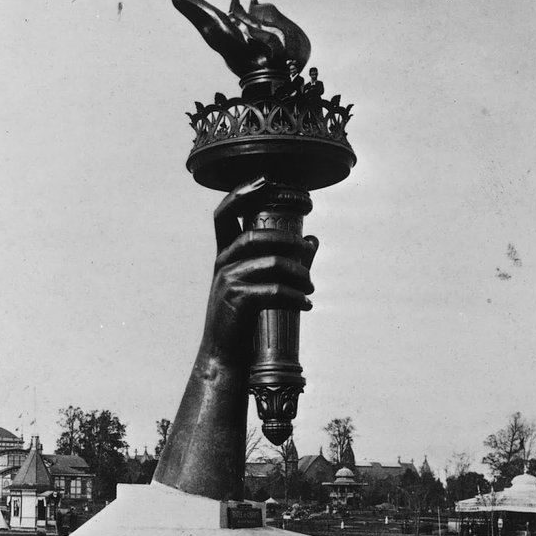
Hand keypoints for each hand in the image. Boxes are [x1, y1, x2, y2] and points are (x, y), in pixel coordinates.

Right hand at [202, 177, 317, 363]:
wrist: (225, 357)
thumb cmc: (243, 320)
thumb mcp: (260, 286)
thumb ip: (285, 262)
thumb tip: (313, 239)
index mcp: (224, 256)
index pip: (224, 214)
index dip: (241, 193)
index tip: (264, 179)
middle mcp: (222, 263)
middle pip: (254, 235)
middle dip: (287, 240)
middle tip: (307, 250)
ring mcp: (227, 281)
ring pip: (271, 263)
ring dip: (299, 275)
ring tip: (311, 289)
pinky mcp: (237, 300)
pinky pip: (274, 290)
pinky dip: (295, 297)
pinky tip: (307, 306)